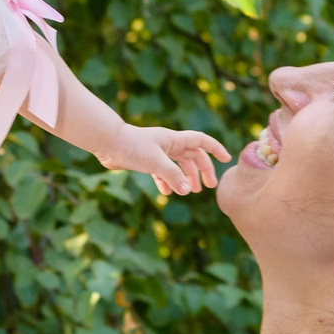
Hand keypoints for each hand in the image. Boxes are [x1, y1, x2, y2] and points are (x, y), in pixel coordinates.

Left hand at [98, 123, 231, 197]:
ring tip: (190, 191)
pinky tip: (167, 193)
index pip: (201, 141)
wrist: (107, 143)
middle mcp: (169, 144)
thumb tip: (187, 190)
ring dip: (186, 177)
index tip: (226, 160)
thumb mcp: (155, 162)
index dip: (215, 149)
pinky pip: (162, 172)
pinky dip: (167, 182)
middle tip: (209, 186)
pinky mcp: (147, 161)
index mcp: (174, 139)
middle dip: (203, 170)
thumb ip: (172, 176)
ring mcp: (158, 152)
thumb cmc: (132, 147)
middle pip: (193, 156)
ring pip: (178, 165)